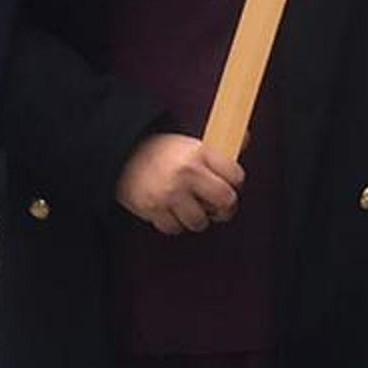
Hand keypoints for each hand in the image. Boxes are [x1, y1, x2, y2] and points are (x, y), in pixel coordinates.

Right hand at [114, 133, 243, 235]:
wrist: (122, 154)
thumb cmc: (160, 150)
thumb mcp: (190, 142)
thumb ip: (217, 149)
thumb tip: (246, 140)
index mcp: (199, 153)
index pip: (235, 175)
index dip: (236, 183)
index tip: (231, 185)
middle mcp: (186, 173)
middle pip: (225, 201)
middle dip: (225, 207)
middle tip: (219, 207)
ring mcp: (169, 193)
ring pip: (200, 221)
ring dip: (199, 218)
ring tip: (193, 209)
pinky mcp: (153, 208)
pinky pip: (175, 228)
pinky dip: (176, 224)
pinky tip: (174, 212)